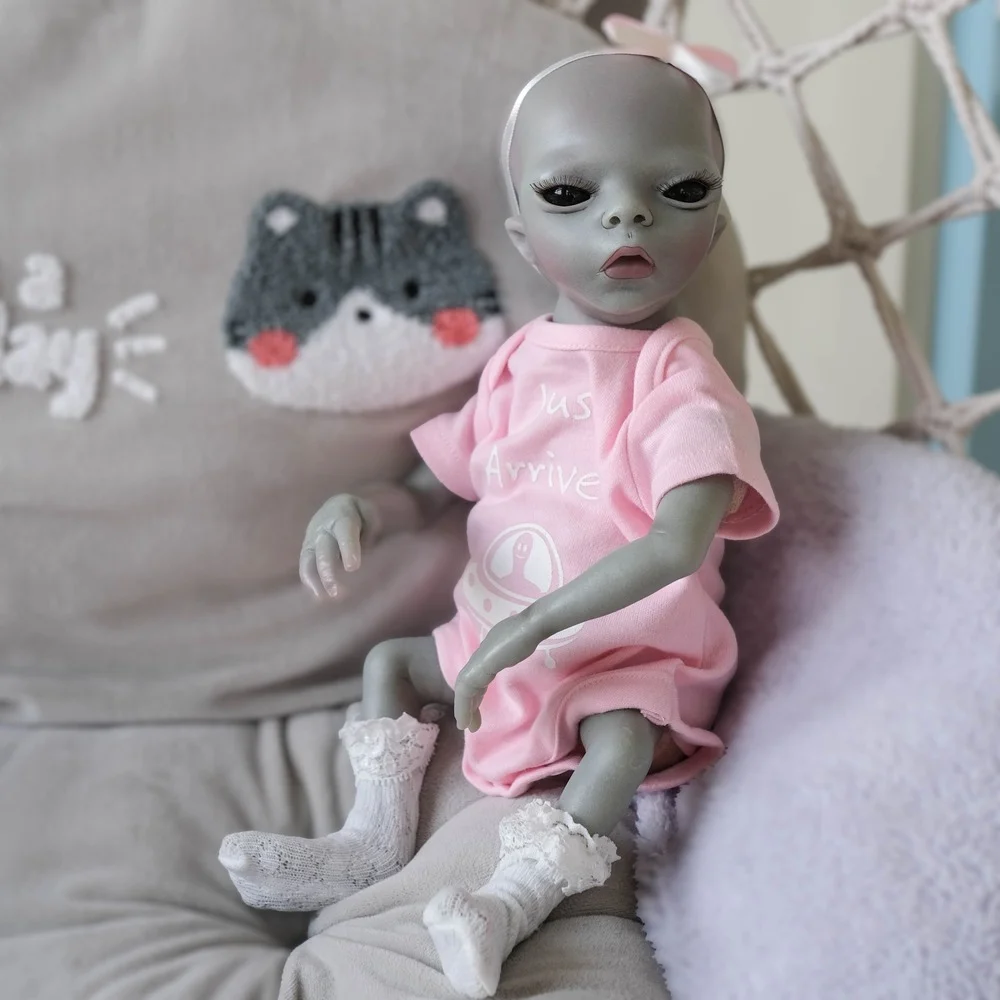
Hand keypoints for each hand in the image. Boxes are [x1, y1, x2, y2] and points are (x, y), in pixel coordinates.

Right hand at [299, 494, 381, 598]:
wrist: (335, 506)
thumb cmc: (358, 513)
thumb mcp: (369, 514)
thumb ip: (369, 532)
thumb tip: (364, 552)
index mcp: (342, 515)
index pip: (344, 531)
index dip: (347, 548)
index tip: (353, 567)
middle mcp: (323, 528)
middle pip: (323, 549)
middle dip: (327, 571)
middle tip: (336, 591)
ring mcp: (312, 539)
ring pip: (309, 560)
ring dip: (316, 580)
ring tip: (324, 598)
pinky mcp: (306, 549)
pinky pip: (305, 565)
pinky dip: (309, 581)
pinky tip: (318, 596)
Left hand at [454, 613, 542, 731]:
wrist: (533, 624)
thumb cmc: (531, 632)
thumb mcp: (518, 646)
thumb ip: (510, 651)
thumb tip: (515, 652)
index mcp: (487, 651)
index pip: (476, 676)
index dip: (474, 694)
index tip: (477, 711)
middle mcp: (479, 655)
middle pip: (467, 683)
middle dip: (467, 704)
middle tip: (470, 724)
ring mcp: (479, 659)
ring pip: (464, 687)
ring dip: (463, 708)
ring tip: (466, 725)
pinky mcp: (481, 665)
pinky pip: (466, 689)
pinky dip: (464, 704)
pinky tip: (466, 718)